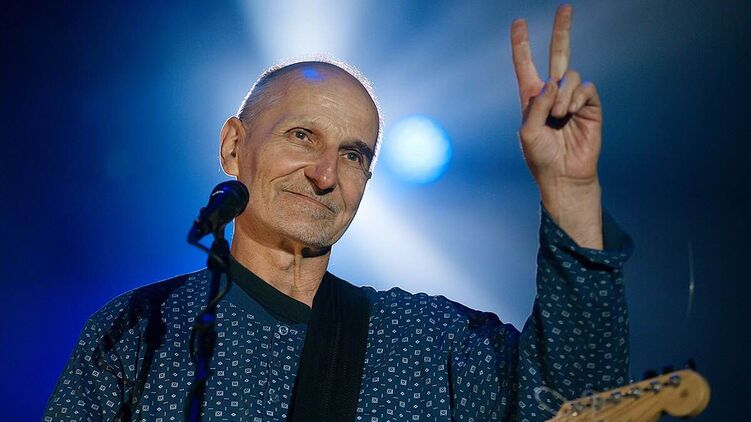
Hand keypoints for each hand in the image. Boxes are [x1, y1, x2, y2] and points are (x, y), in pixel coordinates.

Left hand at [511, 4, 600, 186]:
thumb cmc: (540, 158)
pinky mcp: (590, 107)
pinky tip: (571, 113)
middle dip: (561, 31)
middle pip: (558, 55)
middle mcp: (553, 94)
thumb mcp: (528, 133)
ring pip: (571, 76)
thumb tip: (551, 83)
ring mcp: (572, 99)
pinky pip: (585, 88)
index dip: (522, 45)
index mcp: (531, 98)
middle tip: (565, 7)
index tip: (518, 23)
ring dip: (563, 94)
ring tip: (559, 116)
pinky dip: (577, 98)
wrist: (564, 176)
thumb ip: (535, 106)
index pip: (526, 65)